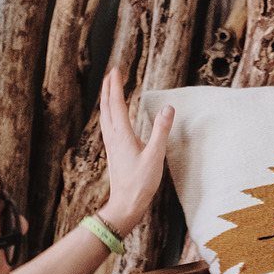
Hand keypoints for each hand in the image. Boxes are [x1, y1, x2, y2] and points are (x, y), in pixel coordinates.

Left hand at [97, 68, 173, 232]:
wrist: (126, 204)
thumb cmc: (141, 183)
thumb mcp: (156, 155)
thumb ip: (161, 130)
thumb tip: (168, 108)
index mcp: (122, 135)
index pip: (117, 104)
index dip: (116, 85)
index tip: (117, 70)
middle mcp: (113, 137)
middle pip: (107, 107)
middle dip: (108, 88)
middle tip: (112, 73)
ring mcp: (111, 144)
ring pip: (105, 116)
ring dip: (107, 100)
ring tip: (110, 89)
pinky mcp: (113, 151)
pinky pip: (108, 125)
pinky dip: (109, 113)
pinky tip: (112, 116)